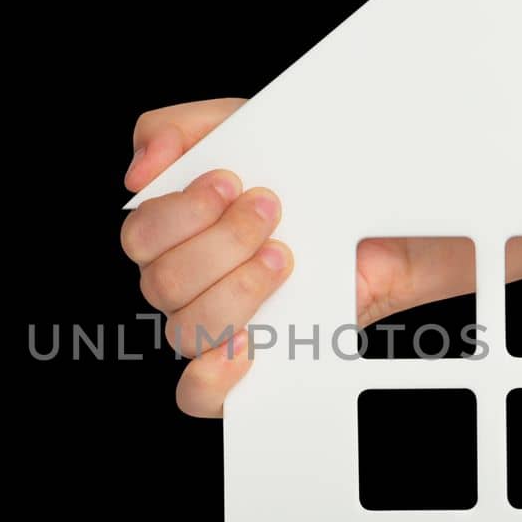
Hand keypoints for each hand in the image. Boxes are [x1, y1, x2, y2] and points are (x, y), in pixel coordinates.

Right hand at [122, 99, 474, 415]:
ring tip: (286, 258)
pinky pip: (198, 394)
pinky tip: (251, 342)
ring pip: (185, 328)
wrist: (381, 224)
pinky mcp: (243, 365)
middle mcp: (182, 281)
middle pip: (163, 280)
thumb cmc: (308, 179)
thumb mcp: (251, 127)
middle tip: (273, 213)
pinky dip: (215, 373)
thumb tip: (142, 165)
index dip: (182, 211)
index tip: (236, 183)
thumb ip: (184, 128)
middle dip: (223, 242)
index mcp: (172, 230)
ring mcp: (210, 325)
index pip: (140, 235)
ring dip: (239, 288)